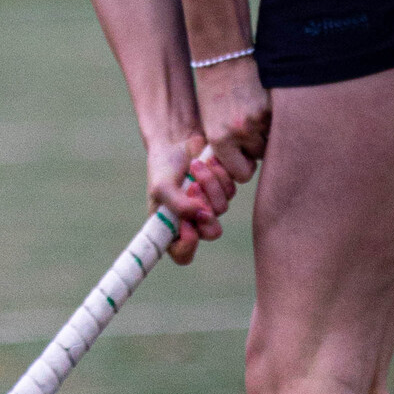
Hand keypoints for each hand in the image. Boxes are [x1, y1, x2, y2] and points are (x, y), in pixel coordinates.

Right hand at [147, 129, 231, 262]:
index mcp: (172, 227)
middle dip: (204, 207)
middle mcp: (194, 221)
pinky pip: (231, 189)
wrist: (177, 139)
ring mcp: (211, 205)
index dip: (188, 245)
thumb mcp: (162, 186)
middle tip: (192, 187)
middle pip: (211, 231)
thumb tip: (203, 216)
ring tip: (195, 166)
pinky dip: (218, 174)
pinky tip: (206, 161)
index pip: (183, 254)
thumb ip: (178, 206)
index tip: (188, 227)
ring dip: (208, 184)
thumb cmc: (163, 166)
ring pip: (222, 207)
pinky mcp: (224, 189)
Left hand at [194, 55, 270, 190]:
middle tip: (248, 129)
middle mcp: (240, 132)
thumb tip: (241, 168)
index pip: (242, 173)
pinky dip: (274, 119)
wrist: (222, 59)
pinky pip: (279, 125)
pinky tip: (261, 105)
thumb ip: (225, 148)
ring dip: (266, 133)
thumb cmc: (213, 92)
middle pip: (259, 156)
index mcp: (220, 139)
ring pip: (271, 141)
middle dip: (255, 147)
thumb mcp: (211, 124)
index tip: (242, 157)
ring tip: (254, 115)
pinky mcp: (272, 107)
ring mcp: (259, 119)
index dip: (244, 166)